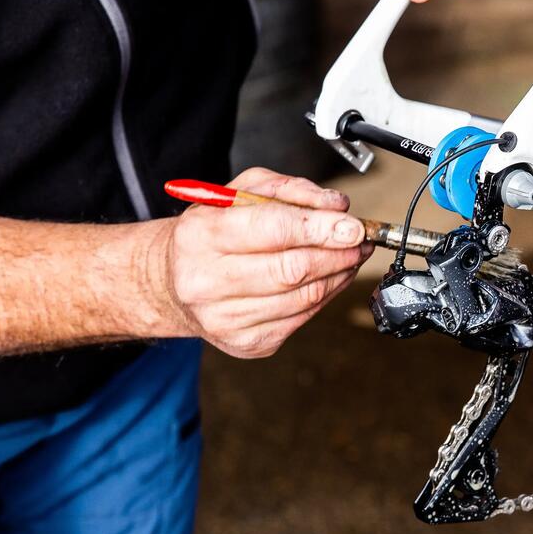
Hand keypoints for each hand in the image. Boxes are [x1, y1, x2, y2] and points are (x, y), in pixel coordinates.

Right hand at [153, 169, 373, 358]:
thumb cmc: (212, 232)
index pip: (274, 230)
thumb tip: (336, 207)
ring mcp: (224, 319)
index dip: (321, 229)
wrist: (173, 283)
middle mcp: (206, 281)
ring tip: (351, 256)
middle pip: (292, 270)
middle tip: (359, 241)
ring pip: (303, 298)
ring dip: (338, 275)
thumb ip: (290, 190)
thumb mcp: (240, 193)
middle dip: (337, 253)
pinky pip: (302, 319)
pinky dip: (326, 296)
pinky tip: (333, 279)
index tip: (352, 226)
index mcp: (201, 235)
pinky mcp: (245, 343)